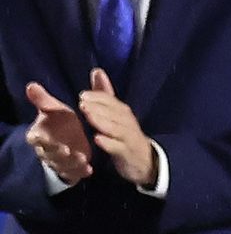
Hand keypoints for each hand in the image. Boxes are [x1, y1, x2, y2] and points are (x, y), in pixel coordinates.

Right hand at [25, 83, 91, 183]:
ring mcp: (59, 161)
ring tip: (83, 159)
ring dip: (71, 164)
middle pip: (48, 154)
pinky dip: (80, 172)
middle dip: (57, 154)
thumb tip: (31, 85)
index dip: (40, 139)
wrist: (70, 136)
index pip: (35, 138)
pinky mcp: (70, 170)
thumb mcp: (53, 109)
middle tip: (68, 151)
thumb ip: (43, 99)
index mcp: (39, 134)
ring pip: (61, 165)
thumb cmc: (60, 121)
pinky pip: (72, 174)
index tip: (47, 138)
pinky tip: (89, 170)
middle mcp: (47, 150)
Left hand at [79, 69, 156, 185]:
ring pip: (115, 128)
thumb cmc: (125, 136)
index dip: (98, 97)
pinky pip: (118, 148)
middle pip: (113, 112)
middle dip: (98, 107)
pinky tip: (97, 139)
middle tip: (82, 102)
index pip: (111, 101)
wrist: (145, 162)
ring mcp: (128, 138)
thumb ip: (105, 95)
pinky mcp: (128, 154)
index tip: (82, 94)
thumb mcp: (116, 114)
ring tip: (88, 116)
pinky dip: (108, 143)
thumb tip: (96, 71)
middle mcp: (127, 122)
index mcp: (122, 112)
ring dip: (102, 121)